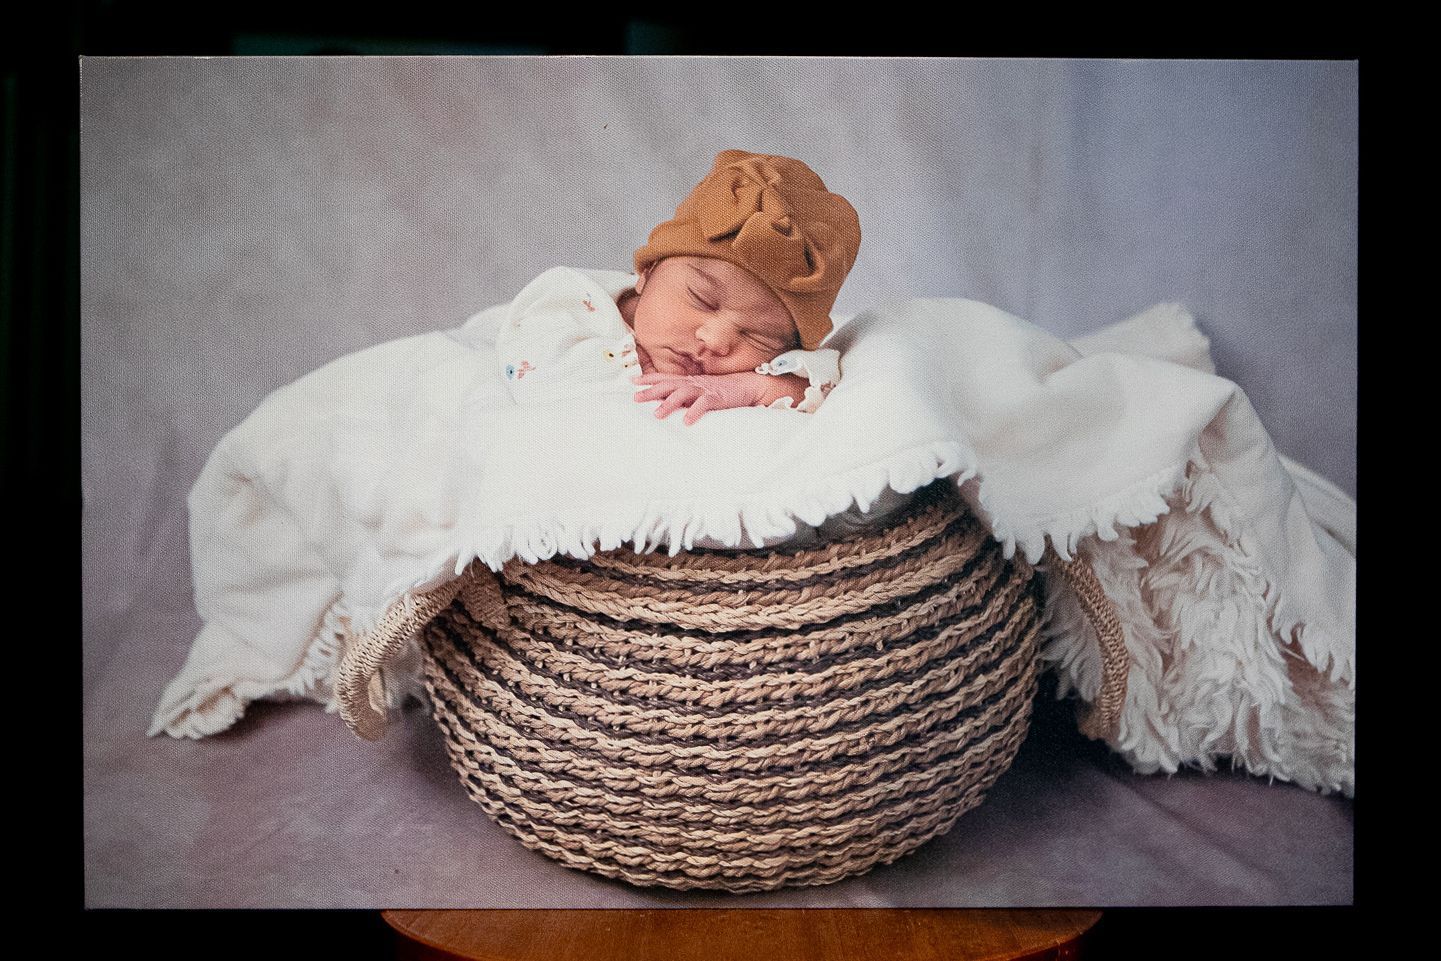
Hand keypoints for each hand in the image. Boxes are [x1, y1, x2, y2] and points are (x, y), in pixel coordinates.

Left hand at [632, 371, 773, 424]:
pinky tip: (686, 421)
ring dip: (669, 403)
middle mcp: (694, 383)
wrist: (747, 386)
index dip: (650, 378)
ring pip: (683, 394)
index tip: (633, 381)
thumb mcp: (701, 391)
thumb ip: (687, 395)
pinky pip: (703, 405)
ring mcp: (705, 389)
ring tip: (657, 414)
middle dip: (652, 391)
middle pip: (669, 384)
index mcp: (690, 381)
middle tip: (636, 398)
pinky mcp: (716, 398)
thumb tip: (669, 402)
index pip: (666, 377)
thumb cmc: (723, 391)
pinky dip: (694, 412)